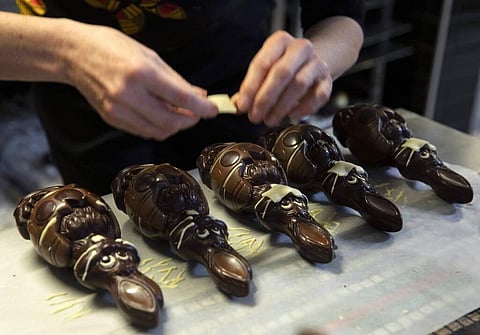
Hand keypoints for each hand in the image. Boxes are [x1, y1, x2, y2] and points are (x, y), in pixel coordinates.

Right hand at [64, 24, 217, 139]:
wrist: (75, 54)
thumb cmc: (112, 47)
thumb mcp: (149, 56)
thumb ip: (175, 79)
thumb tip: (198, 95)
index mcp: (141, 73)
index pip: (180, 98)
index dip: (201, 108)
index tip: (213, 110)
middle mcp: (129, 94)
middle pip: (171, 122)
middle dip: (190, 120)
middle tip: (197, 113)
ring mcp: (118, 109)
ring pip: (158, 131)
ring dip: (175, 126)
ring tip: (180, 114)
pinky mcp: (112, 119)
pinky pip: (143, 131)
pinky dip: (158, 127)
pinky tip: (161, 116)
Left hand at [232, 30, 331, 126]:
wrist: (313, 61)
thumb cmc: (284, 66)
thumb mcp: (265, 69)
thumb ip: (250, 86)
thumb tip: (237, 104)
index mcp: (280, 41)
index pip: (262, 63)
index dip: (250, 87)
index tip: (242, 105)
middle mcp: (300, 48)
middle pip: (282, 73)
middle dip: (265, 98)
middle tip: (255, 116)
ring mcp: (316, 63)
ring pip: (299, 84)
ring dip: (281, 107)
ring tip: (269, 119)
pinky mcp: (327, 79)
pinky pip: (318, 96)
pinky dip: (304, 109)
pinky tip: (291, 116)